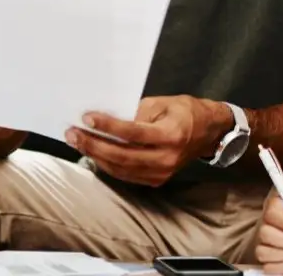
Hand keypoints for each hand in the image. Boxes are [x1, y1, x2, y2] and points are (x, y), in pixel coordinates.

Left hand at [66, 95, 219, 186]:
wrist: (209, 133)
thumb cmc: (187, 112)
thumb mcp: (165, 102)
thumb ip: (137, 112)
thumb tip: (109, 119)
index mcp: (171, 136)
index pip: (133, 133)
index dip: (108, 126)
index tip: (87, 118)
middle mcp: (166, 159)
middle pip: (122, 155)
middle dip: (94, 144)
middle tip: (72, 133)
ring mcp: (161, 173)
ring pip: (120, 168)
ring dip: (96, 155)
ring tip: (78, 142)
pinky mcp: (156, 180)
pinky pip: (126, 175)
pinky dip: (108, 164)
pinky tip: (94, 153)